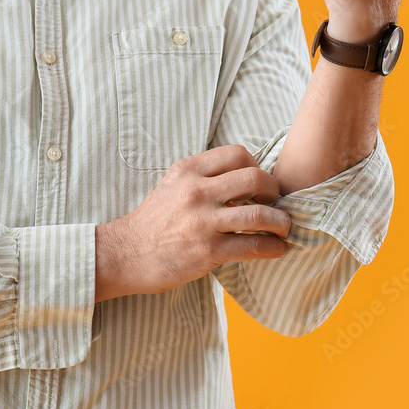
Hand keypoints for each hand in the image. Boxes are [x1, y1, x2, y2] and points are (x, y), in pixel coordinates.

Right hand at [94, 145, 291, 301]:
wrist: (125, 254)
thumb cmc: (151, 222)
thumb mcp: (171, 186)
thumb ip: (201, 178)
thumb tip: (240, 178)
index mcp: (188, 170)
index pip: (237, 154)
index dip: (256, 166)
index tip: (258, 183)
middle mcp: (197, 191)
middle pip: (255, 178)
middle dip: (274, 191)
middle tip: (275, 203)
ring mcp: (203, 221)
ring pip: (260, 214)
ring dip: (281, 222)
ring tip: (283, 228)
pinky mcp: (208, 250)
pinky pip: (253, 246)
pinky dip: (272, 248)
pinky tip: (276, 249)